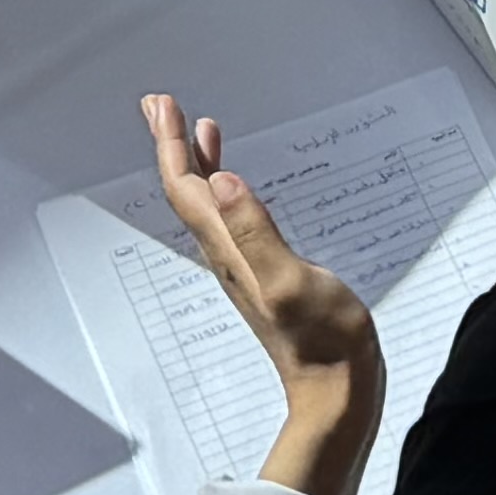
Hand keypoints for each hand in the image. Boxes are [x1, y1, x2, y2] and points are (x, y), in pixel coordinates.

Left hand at [144, 95, 382, 494]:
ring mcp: (245, 264)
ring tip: (194, 128)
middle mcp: (228, 254)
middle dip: (173, 146)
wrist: (336, 389)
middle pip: (188, 192)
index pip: (188, 189)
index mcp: (229, 250)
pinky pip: (231, 217)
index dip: (173, 145)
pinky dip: (226, 185)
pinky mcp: (265, 270)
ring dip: (196, 162)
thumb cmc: (322, 341)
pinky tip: (235, 178)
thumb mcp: (289, 281)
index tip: (164, 105)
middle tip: (159, 105)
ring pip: (207, 203)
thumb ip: (257, 232)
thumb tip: (224, 182)